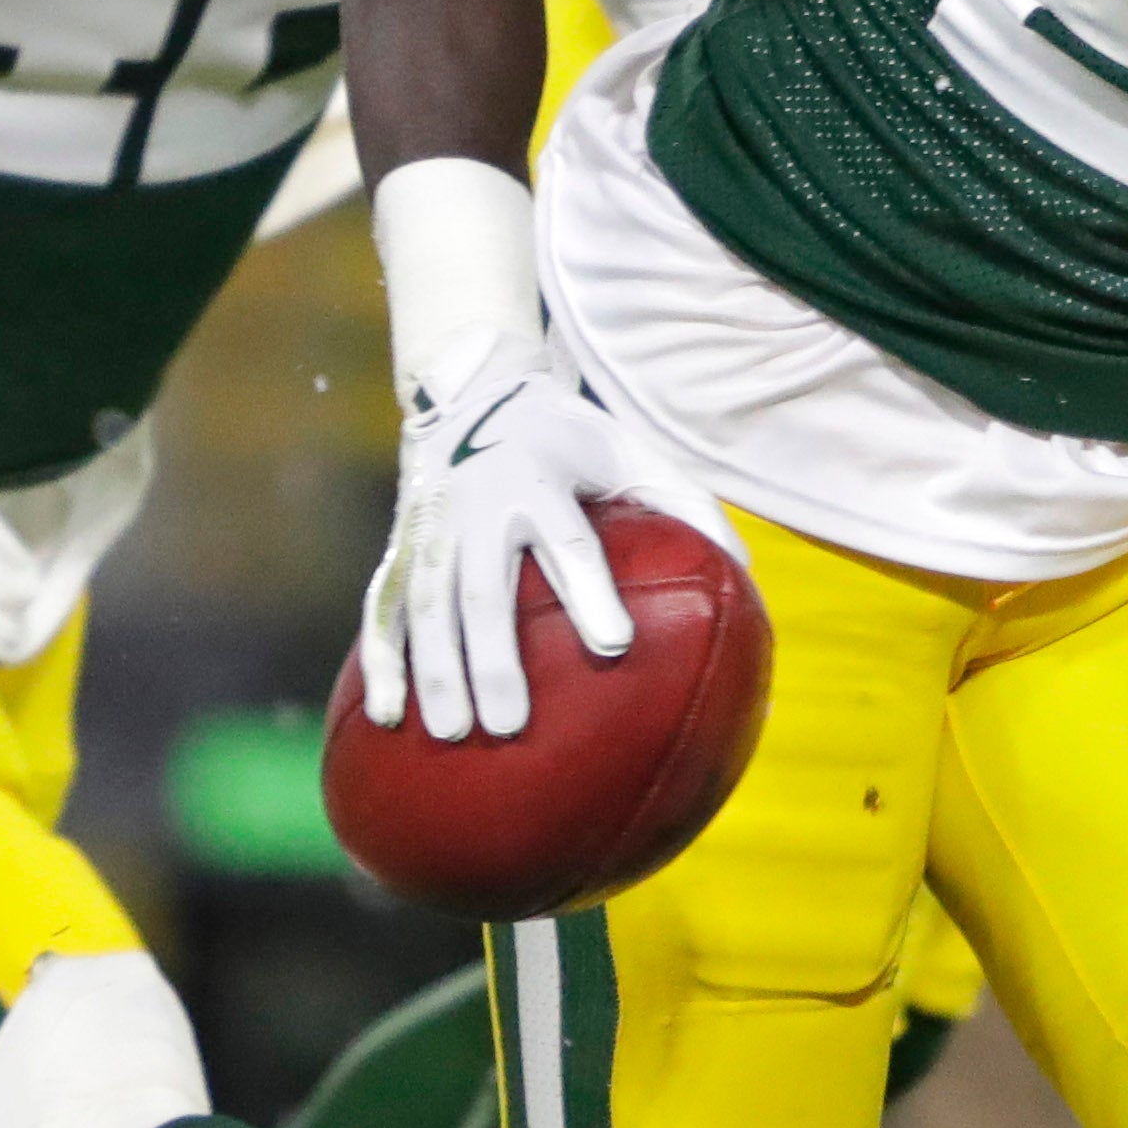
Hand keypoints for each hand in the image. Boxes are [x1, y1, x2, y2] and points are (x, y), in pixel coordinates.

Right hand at [357, 329, 741, 741]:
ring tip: (453, 734)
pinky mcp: (401, 547)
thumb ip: (684, 505)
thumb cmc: (569, 439)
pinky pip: (383, 608)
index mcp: (541, 482)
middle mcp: (479, 507)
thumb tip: (744, 569)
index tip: (615, 646)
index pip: (570, 544)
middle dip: (492, 660)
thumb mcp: (630, 453)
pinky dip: (382, 661)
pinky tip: (386, 717)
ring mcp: (432, 529)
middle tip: (511, 726)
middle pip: (483, 591)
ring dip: (436, 672)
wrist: (475, 393)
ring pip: (427, 607)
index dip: (591, 595)